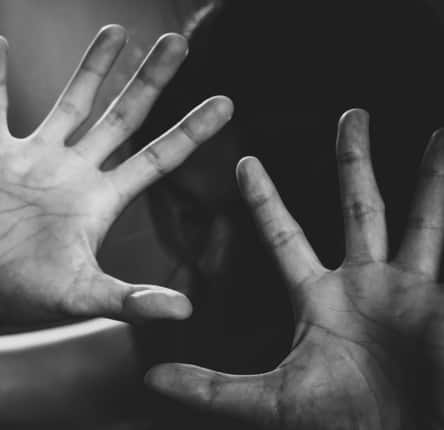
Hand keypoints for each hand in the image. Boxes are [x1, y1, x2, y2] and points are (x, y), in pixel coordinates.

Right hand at [0, 25, 232, 324]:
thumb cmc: (21, 301)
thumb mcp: (80, 297)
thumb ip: (128, 299)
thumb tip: (187, 312)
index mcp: (100, 202)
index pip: (157, 158)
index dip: (191, 131)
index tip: (227, 102)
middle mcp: (73, 172)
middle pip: (122, 117)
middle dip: (151, 81)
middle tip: (179, 41)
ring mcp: (32, 158)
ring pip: (70, 101)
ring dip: (92, 67)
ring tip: (116, 30)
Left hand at [146, 110, 443, 428]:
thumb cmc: (339, 421)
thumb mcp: (269, 402)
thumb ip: (211, 387)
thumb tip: (151, 376)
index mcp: (319, 298)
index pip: (284, 235)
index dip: (266, 199)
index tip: (246, 161)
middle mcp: (365, 283)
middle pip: (357, 206)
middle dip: (353, 160)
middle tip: (352, 112)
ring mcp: (408, 289)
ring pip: (419, 217)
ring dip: (429, 175)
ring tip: (439, 131)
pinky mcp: (440, 298)